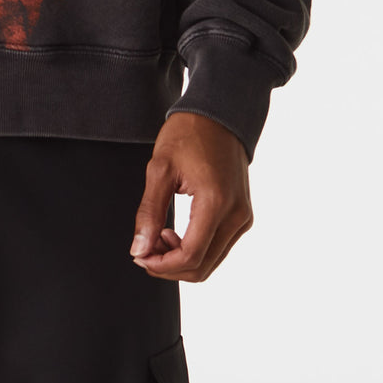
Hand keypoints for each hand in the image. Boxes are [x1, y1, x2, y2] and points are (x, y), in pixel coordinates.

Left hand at [129, 112, 252, 281]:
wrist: (218, 114)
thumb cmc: (187, 134)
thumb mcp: (159, 169)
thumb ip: (149, 213)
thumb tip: (139, 251)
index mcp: (216, 202)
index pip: (191, 256)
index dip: (161, 265)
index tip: (139, 256)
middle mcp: (236, 215)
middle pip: (202, 267)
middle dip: (169, 266)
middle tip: (143, 248)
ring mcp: (243, 217)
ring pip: (211, 262)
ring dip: (181, 259)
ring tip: (157, 235)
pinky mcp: (242, 216)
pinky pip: (218, 248)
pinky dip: (195, 250)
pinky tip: (174, 232)